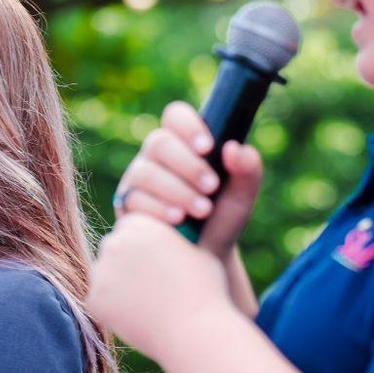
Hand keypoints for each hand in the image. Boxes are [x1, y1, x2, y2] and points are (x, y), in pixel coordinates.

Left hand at [91, 213, 234, 363]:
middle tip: (148, 284)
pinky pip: (100, 301)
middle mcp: (114, 242)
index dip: (144, 243)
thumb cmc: (205, 291)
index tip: (155, 259)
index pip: (130, 227)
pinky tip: (138, 317)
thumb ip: (181, 237)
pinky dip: (114, 309)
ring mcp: (100, 272)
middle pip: (114, 248)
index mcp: (139, 224)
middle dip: (126, 261)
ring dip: (117, 284)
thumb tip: (182, 231)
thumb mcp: (202, 252)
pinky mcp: (93, 300)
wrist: (194, 332)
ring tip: (147, 302)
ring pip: (104, 275)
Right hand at [111, 101, 263, 256]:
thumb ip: (247, 170)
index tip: (208, 148)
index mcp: (183, 142)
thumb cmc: (221, 219)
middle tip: (212, 187)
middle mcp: (157, 156)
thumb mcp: (241, 196)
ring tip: (202, 210)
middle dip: (188, 165)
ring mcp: (137, 178)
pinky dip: (159, 209)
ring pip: (145, 172)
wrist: (203, 256)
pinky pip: (134, 199)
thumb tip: (234, 147)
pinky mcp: (126, 204)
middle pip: (158, 142)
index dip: (188, 126)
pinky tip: (178, 220)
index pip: (175, 116)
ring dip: (176, 190)